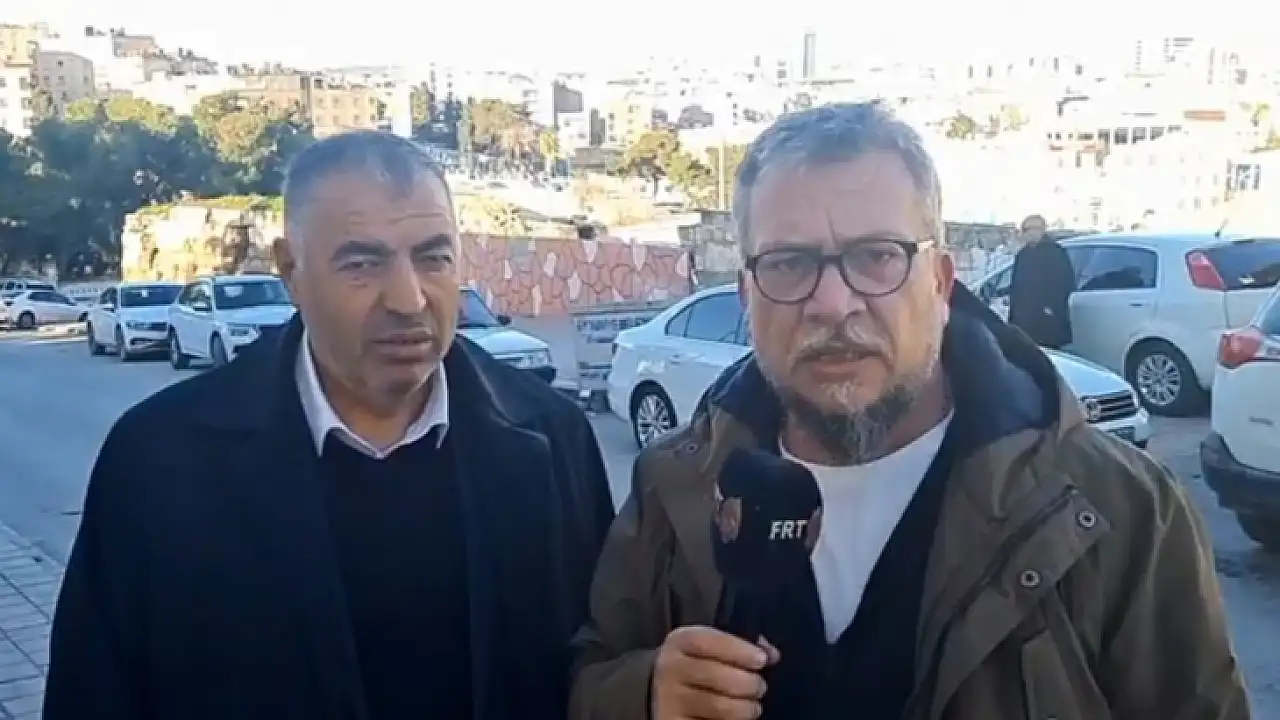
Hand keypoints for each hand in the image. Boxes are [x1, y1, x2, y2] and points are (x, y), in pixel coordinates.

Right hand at [651, 626, 779, 719]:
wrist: (660, 692)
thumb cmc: (698, 664)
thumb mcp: (712, 647)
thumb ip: (741, 645)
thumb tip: (771, 654)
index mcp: (680, 641)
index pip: (709, 642)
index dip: (739, 651)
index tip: (762, 660)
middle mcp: (670, 668)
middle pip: (715, 675)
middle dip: (748, 683)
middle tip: (760, 687)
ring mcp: (670, 699)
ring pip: (717, 706)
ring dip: (744, 708)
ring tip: (753, 707)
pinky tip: (736, 719)